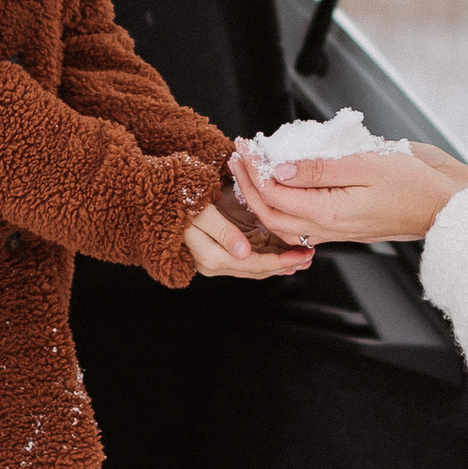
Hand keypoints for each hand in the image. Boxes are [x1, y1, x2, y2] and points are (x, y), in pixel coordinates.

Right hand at [182, 199, 312, 279]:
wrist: (158, 198)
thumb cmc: (176, 200)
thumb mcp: (200, 212)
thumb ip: (223, 232)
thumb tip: (244, 253)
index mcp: (210, 257)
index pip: (253, 265)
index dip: (279, 261)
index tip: (301, 255)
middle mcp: (213, 264)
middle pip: (256, 270)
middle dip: (284, 265)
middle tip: (309, 256)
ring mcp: (216, 259)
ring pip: (254, 267)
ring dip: (279, 263)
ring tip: (302, 257)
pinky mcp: (219, 251)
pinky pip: (248, 259)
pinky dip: (267, 256)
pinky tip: (283, 253)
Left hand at [232, 135, 467, 246]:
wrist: (446, 209)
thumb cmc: (415, 186)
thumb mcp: (366, 166)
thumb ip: (319, 170)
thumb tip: (280, 169)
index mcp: (331, 213)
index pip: (275, 196)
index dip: (254, 172)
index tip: (245, 147)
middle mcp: (329, 228)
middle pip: (271, 215)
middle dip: (248, 186)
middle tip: (239, 156)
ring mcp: (336, 231)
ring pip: (283, 223)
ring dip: (261, 197)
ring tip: (252, 170)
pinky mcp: (344, 227)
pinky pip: (302, 223)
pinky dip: (282, 206)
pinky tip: (281, 187)